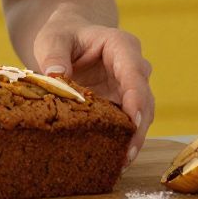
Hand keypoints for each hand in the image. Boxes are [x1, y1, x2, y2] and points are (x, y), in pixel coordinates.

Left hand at [30, 8, 153, 164]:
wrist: (70, 38)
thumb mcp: (53, 39)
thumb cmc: (63, 35)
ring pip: (142, 115)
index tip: (134, 120)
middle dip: (138, 127)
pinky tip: (114, 159)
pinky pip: (128, 123)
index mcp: (121, 46)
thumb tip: (55, 76)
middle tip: (127, 154)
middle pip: (144, 99)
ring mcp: (130, 87)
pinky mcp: (122, 103)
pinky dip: (123, 140)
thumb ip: (54, 54)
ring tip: (122, 163)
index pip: (134, 72)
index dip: (136, 97)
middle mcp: (133, 67)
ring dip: (134, 138)